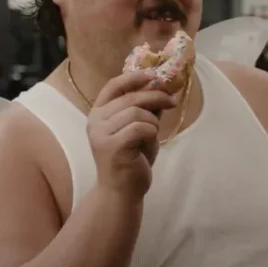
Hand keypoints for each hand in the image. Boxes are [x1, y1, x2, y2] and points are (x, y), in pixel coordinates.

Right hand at [88, 70, 176, 203]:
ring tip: (152, 136)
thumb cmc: (132, 159)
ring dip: (152, 122)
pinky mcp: (111, 146)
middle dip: (156, 97)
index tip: (154, 75)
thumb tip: (162, 86)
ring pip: (136, 112)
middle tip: (172, 101)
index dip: (134, 77)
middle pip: (131, 97)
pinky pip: (140, 128)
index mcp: (99, 113)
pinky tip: (148, 145)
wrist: (123, 191)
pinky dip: (151, 133)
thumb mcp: (140, 129)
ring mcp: (100, 133)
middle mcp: (95, 120)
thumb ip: (146, 109)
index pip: (113, 85)